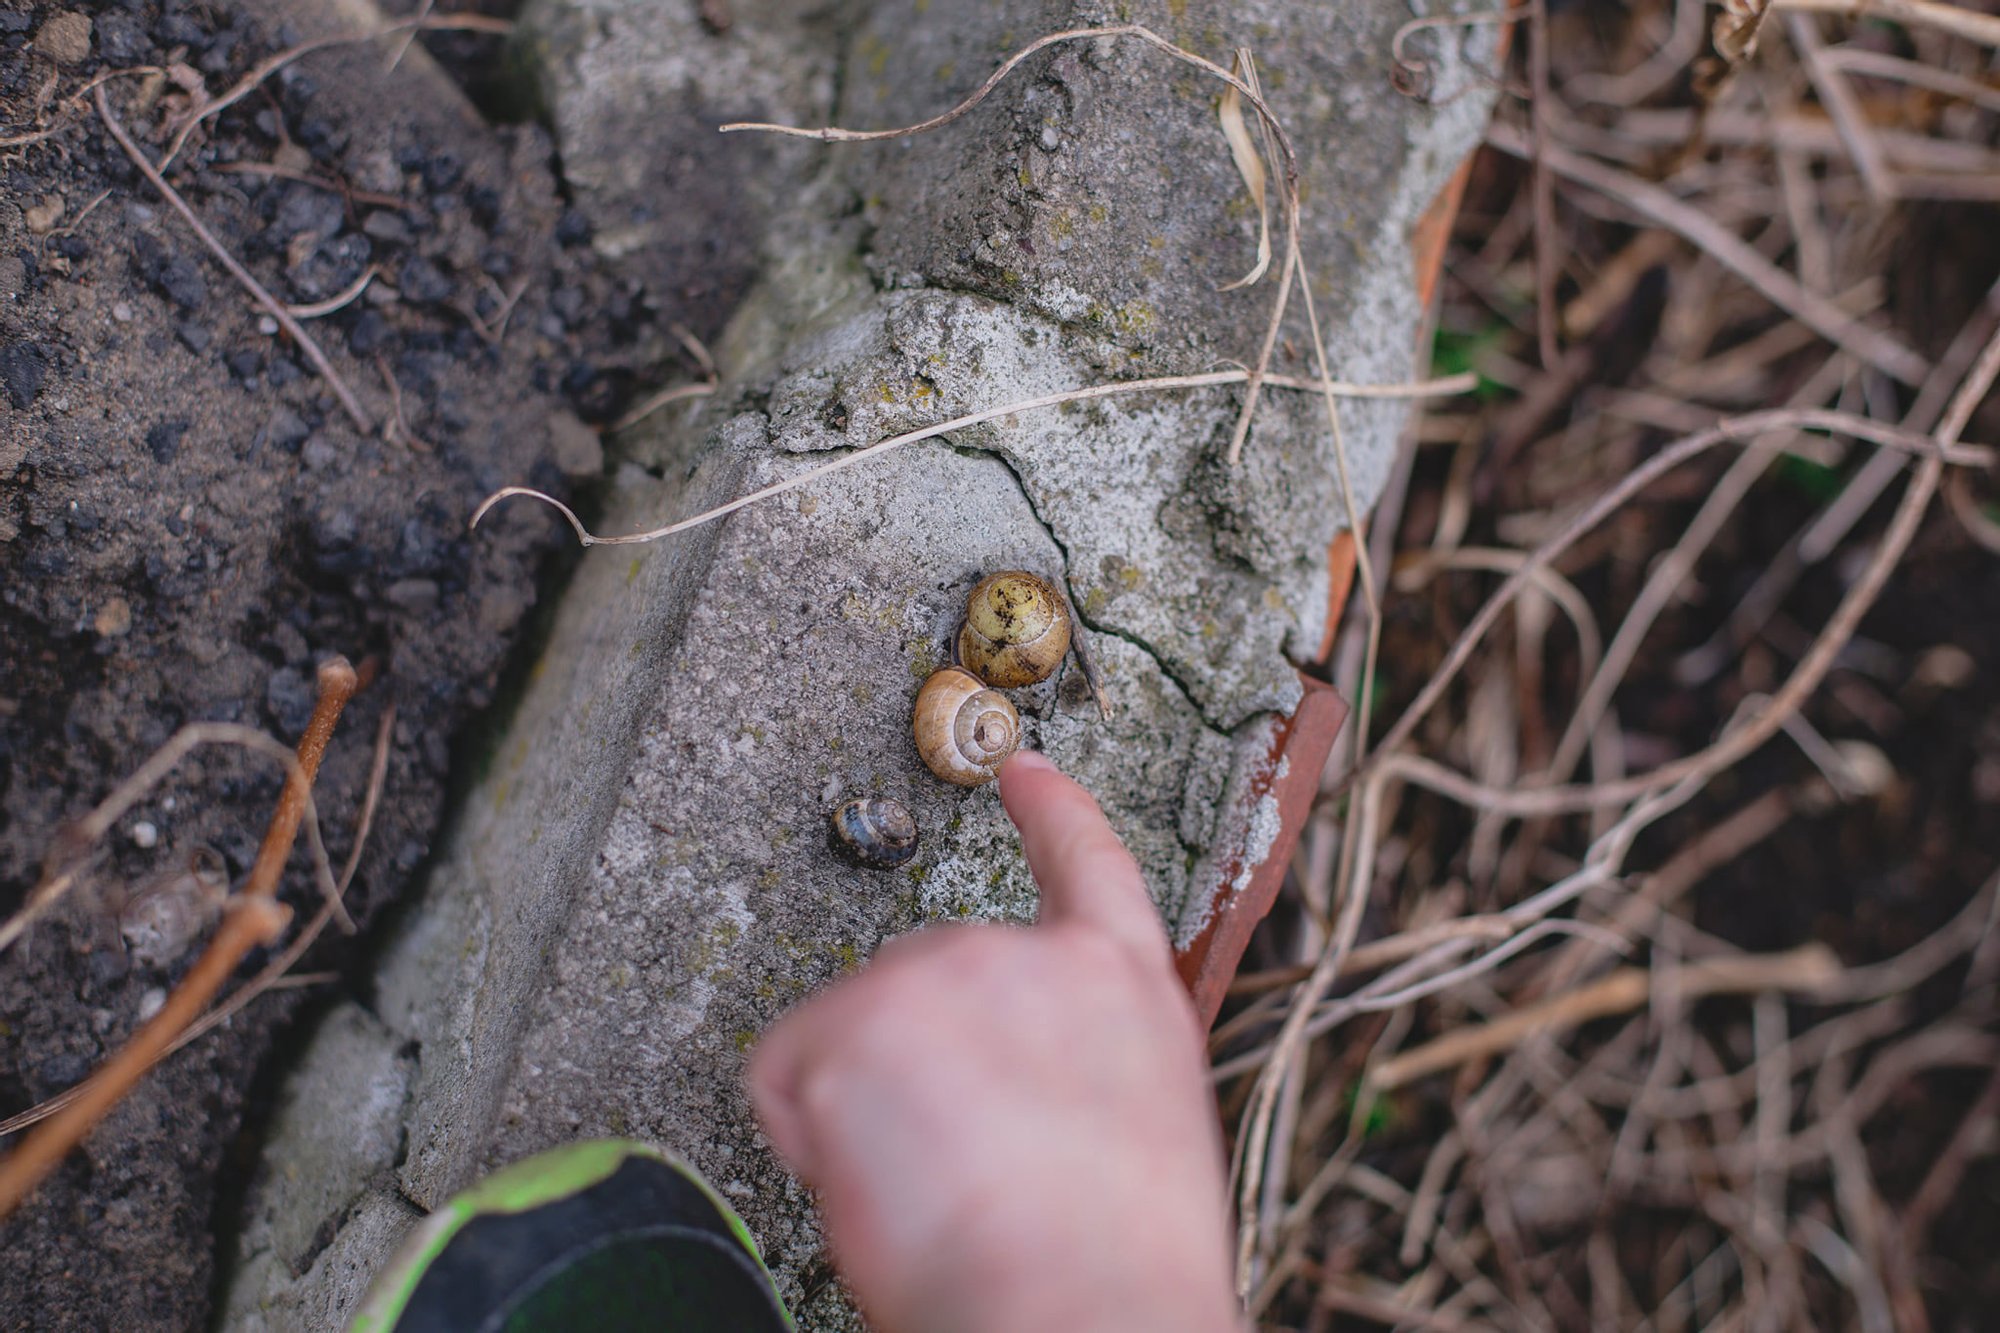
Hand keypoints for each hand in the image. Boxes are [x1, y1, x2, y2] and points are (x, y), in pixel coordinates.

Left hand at [749, 749, 1240, 1332]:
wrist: (1088, 1309)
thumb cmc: (1115, 1264)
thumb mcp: (1142, 1127)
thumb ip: (1076, 1064)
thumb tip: (1013, 1093)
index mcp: (1119, 985)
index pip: (1085, 863)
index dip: (1049, 809)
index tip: (1018, 767)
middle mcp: (1025, 956)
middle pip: (923, 990)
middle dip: (918, 1077)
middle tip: (965, 1172)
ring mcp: (935, 977)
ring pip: (852, 1037)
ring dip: (870, 1110)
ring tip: (939, 1188)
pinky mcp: (851, 1025)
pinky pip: (787, 1077)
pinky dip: (807, 1134)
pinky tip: (878, 1182)